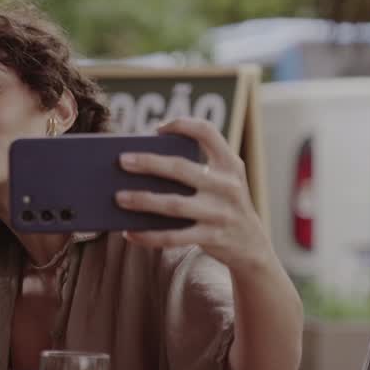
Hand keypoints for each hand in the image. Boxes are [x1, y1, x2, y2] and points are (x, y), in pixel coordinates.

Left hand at [114, 117, 271, 272]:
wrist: (251, 244)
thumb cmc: (223, 204)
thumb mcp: (222, 181)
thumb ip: (195, 169)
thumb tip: (141, 165)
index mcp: (229, 164)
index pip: (207, 132)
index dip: (182, 124)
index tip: (157, 128)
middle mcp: (227, 185)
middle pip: (180, 169)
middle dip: (148, 162)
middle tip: (122, 160)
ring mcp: (220, 213)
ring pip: (173, 205)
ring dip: (143, 200)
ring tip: (118, 197)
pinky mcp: (211, 237)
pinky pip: (173, 237)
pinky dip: (148, 235)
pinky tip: (129, 232)